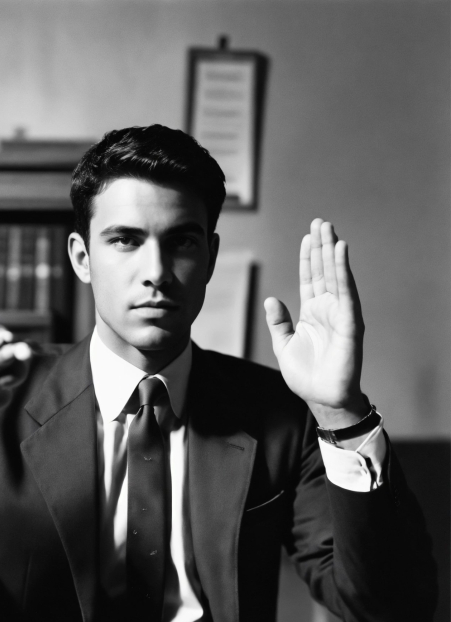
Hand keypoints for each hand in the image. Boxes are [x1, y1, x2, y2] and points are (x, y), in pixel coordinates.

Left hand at [264, 219, 367, 428]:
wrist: (321, 399)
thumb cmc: (306, 376)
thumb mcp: (283, 345)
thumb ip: (278, 322)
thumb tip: (271, 299)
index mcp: (312, 312)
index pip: (310, 278)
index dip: (308, 257)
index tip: (307, 236)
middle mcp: (328, 309)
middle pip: (324, 271)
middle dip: (322, 247)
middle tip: (320, 222)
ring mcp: (340, 314)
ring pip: (336, 276)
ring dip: (333, 252)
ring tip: (329, 229)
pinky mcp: (350, 323)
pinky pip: (347, 293)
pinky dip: (343, 272)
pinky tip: (341, 253)